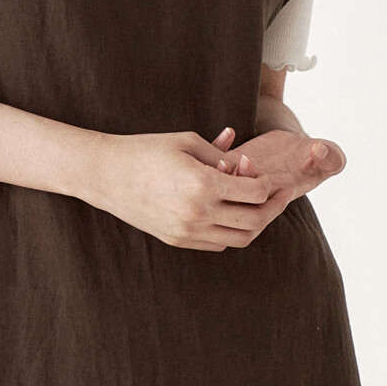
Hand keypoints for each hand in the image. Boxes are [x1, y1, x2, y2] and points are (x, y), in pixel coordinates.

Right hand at [84, 125, 338, 250]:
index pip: (255, 193)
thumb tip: (247, 162)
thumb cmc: (146, 150)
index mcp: (202, 184)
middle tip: (280, 195)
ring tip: (260, 207)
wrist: (105, 175)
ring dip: (256, 224)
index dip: (270, 185)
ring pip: (239, 238)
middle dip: (273, 207)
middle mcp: (197, 213)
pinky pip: (218, 244)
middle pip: (254, 221)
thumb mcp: (186, 141)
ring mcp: (187, 231)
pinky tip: (234, 215)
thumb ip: (221, 153)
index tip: (272, 177)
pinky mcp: (177, 240)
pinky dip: (233, 232)